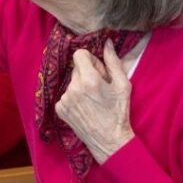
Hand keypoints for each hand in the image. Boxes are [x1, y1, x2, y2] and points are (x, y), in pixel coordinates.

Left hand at [54, 40, 134, 163]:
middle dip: (87, 72)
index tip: (98, 69)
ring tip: (92, 99)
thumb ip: (113, 61)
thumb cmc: (119, 112)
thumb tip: (106, 43)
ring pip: (71, 81)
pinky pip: (65, 94)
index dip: (90, 59)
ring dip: (80, 85)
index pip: (79, 54)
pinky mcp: (60, 109)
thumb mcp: (122, 85)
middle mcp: (73, 88)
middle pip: (76, 68)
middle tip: (99, 86)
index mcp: (89, 80)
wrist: (109, 140)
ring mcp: (64, 100)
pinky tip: (85, 107)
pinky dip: (74, 97)